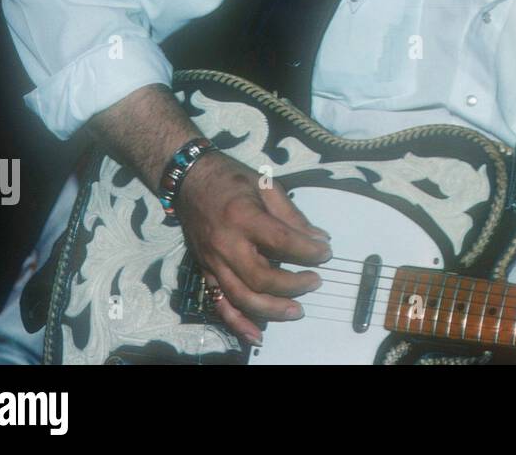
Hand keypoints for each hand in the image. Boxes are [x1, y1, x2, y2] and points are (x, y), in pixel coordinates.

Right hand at [175, 151, 332, 346]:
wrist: (189, 182)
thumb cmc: (231, 180)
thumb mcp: (266, 186)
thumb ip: (293, 216)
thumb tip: (319, 239)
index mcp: (243, 217)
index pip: (281, 241)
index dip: (308, 251)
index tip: (325, 253)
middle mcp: (225, 244)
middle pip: (261, 277)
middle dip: (293, 285)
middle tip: (315, 281)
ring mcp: (213, 262)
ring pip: (242, 297)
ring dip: (271, 309)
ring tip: (296, 310)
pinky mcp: (206, 273)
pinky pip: (221, 305)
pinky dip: (238, 324)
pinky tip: (257, 335)